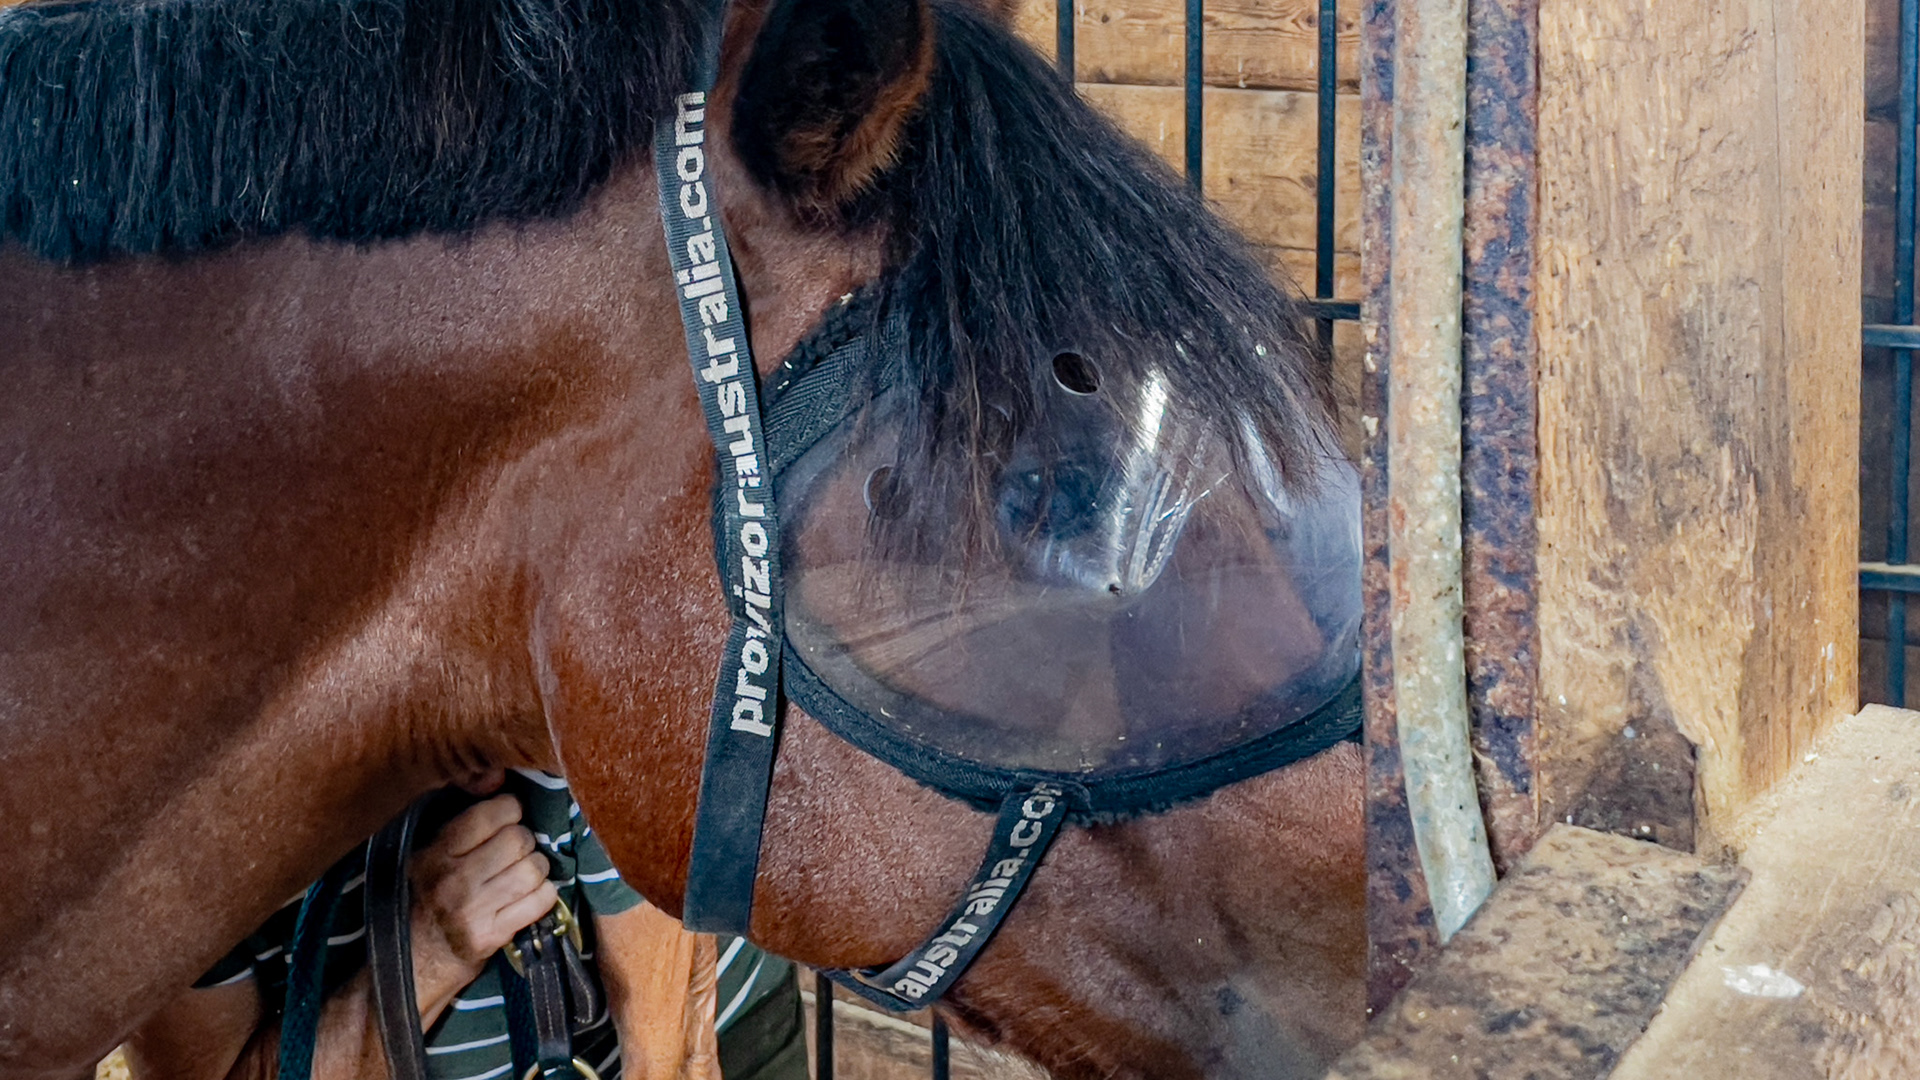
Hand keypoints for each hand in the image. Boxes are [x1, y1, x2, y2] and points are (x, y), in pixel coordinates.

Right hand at [406, 794, 559, 1019]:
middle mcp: (453, 880)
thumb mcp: (429, 852)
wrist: (415, 961)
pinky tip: (532, 895)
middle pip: (518, 840)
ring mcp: (474, 910)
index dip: (509, 810)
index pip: (490, 814)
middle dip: (525, 841)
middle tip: (516, 851)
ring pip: (533, 869)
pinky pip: (540, 901)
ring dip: (537, 868)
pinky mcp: (493, 936)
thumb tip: (497, 775)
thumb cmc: (427, 897)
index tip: (508, 818)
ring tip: (524, 873)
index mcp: (436, 853)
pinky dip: (544, 895)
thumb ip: (462, 814)